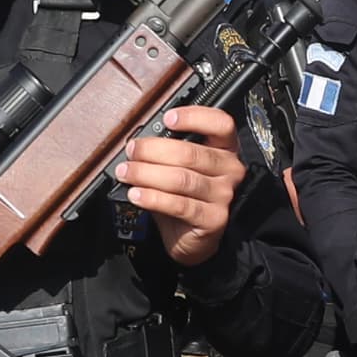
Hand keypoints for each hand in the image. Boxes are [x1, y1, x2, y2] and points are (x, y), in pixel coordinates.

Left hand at [121, 104, 247, 266]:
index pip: (221, 124)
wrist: (191, 238)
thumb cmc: (183, 198)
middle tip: (132, 151)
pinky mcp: (214, 219)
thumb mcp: (178, 169)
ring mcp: (224, 195)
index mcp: (224, 150)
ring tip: (127, 173)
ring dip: (147, 174)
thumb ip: (166, 153)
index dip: (194, 117)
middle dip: (153, 150)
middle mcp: (230, 170)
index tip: (168, 119)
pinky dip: (153, 198)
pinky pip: (179, 205)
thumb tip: (137, 144)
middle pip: (191, 153)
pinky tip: (137, 194)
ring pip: (182, 179)